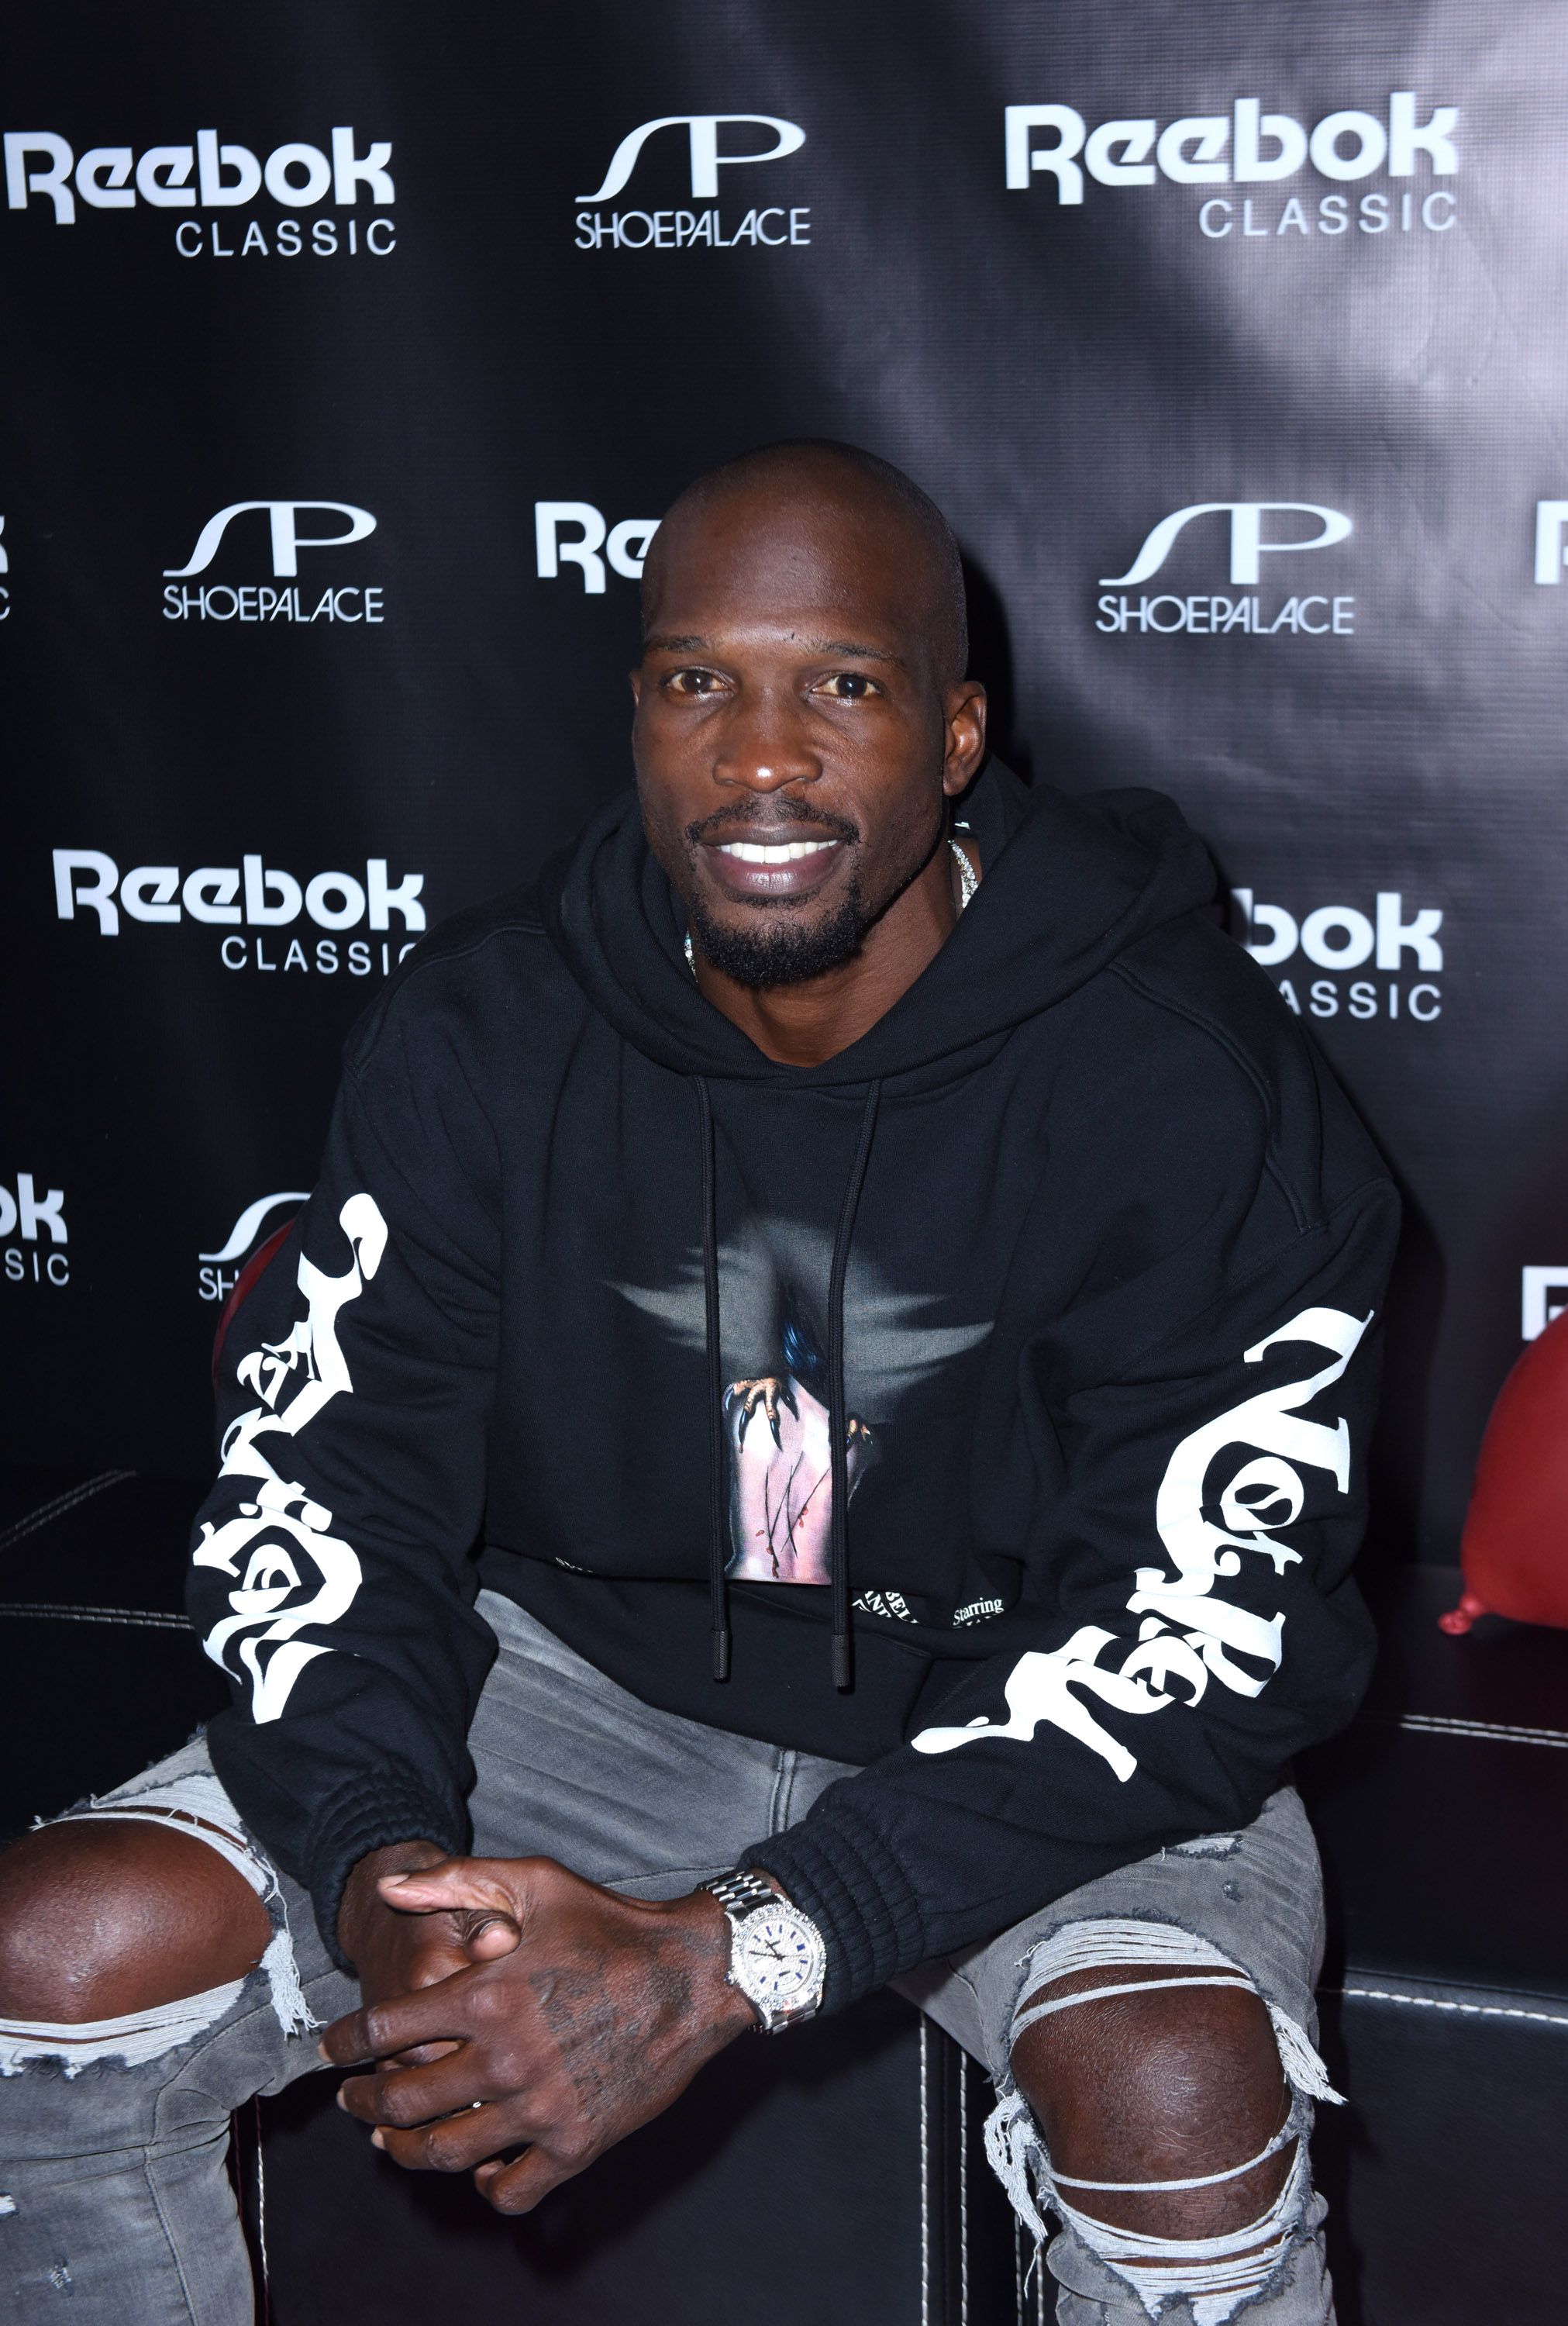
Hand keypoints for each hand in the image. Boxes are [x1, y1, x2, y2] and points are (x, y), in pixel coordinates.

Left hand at [320, 1855, 757, 2211]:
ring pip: (444, 2153)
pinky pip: (511, 2190)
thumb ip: (457, 1882)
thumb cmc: (613, 1925)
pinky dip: (485, 2185)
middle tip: (352, 2097)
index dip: (344, 2043)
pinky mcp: (576, 2143)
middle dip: (362, 2100)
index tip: (334, 2051)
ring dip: (406, 2149)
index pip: (383, 2030)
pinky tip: (480, 2166)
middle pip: (401, 2100)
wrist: (695, 1974)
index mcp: (486, 1995)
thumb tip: (390, 1887)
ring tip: (394, 2138)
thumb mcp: (536, 1883)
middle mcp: (504, 2058)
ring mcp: (540, 2108)